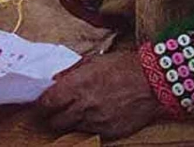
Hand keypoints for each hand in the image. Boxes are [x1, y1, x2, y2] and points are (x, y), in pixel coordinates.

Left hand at [38, 51, 164, 138]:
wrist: (154, 82)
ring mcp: (97, 122)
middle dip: (50, 116)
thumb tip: (56, 79)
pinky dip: (88, 125)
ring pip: (72, 128)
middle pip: (55, 121)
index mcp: (78, 85)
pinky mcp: (109, 132)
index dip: (41, 103)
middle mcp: (84, 106)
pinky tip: (94, 115)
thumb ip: (73, 71)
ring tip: (75, 111)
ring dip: (69, 121)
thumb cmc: (125, 66)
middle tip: (52, 110)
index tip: (40, 102)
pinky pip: (91, 132)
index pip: (48, 102)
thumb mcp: (95, 60)